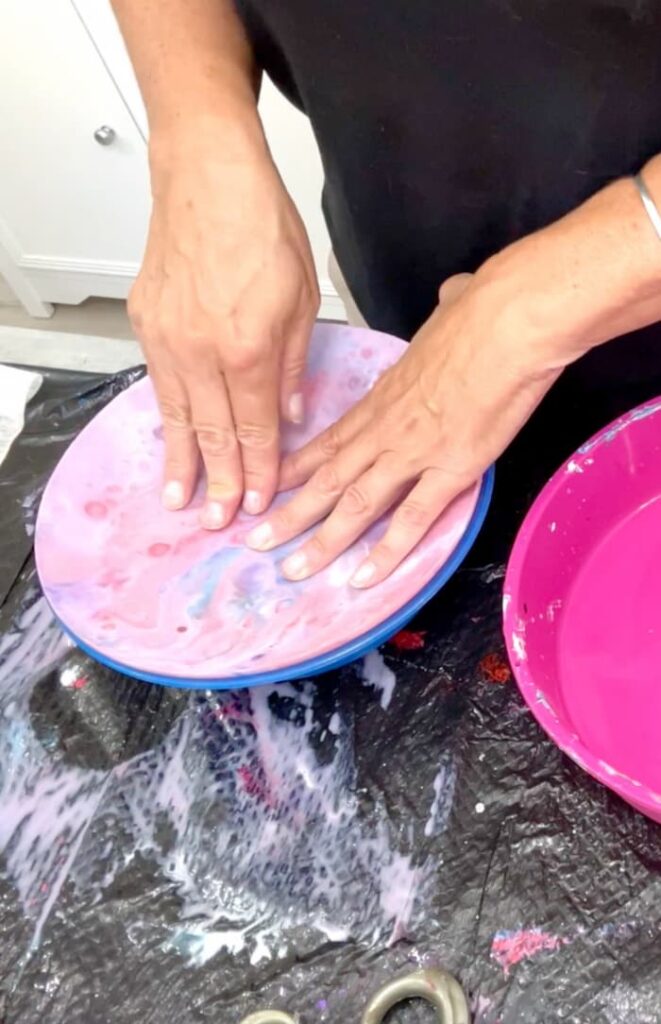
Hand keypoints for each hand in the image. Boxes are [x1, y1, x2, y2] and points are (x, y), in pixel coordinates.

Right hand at [129, 119, 318, 527]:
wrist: (207, 174)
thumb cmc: (262, 224)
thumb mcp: (302, 296)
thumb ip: (294, 364)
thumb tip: (291, 413)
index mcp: (248, 348)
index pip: (255, 428)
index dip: (260, 470)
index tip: (261, 501)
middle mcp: (202, 352)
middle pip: (214, 433)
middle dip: (221, 482)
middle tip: (219, 521)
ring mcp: (168, 338)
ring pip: (178, 416)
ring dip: (181, 462)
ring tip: (179, 500)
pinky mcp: (147, 322)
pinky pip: (160, 384)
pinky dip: (165, 418)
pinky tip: (169, 439)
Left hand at [246, 273, 560, 585]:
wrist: (509, 324)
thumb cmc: (483, 314)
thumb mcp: (450, 310)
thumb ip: (444, 311)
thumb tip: (455, 294)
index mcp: (382, 398)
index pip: (327, 441)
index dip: (294, 469)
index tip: (267, 489)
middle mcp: (385, 430)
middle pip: (326, 479)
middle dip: (288, 514)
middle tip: (255, 542)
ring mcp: (412, 452)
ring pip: (354, 505)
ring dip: (321, 541)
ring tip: (291, 570)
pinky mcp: (448, 470)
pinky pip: (411, 520)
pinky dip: (385, 552)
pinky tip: (363, 579)